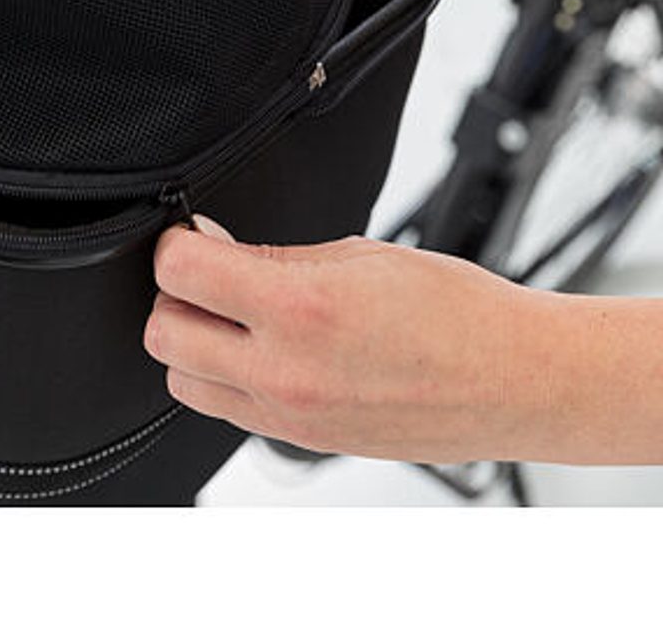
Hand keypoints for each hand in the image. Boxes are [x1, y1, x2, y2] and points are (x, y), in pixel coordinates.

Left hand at [144, 217, 575, 463]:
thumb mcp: (359, 254)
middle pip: (164, 335)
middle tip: (205, 274)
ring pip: (183, 381)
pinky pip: (224, 411)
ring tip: (230, 316)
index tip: (189, 236)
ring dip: (191, 343)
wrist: (515, 381)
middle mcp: (286, 371)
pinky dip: (222, 377)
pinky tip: (258, 348)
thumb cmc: (456, 311)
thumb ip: (272, 256)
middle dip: (173, 296)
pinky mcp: (301, 443)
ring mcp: (290, 416)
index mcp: (302, 308)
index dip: (175, 243)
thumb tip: (214, 245)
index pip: (182, 272)